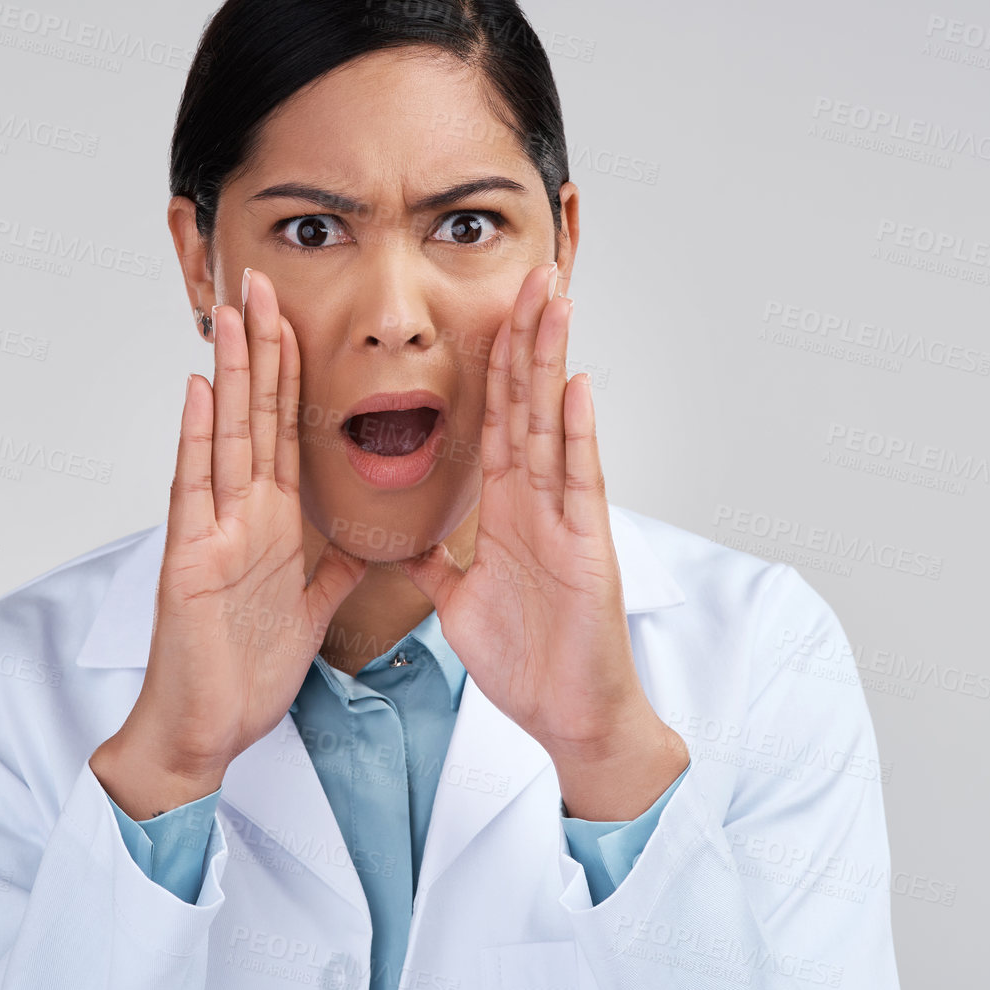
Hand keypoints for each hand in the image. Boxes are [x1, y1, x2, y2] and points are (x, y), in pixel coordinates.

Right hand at [91, 268, 367, 818]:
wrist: (205, 729)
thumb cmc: (245, 671)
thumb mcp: (310, 608)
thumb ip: (336, 567)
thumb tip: (370, 538)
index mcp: (272, 524)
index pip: (286, 432)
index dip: (293, 374)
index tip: (299, 319)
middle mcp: (240, 515)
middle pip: (255, 416)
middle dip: (262, 349)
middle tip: (262, 282)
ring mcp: (212, 533)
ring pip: (226, 436)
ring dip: (230, 372)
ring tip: (232, 313)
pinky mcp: (190, 561)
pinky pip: (195, 491)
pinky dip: (196, 439)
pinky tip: (198, 390)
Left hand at [397, 261, 685, 819]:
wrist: (568, 716)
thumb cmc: (528, 659)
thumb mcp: (460, 599)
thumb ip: (436, 560)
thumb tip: (402, 537)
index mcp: (507, 508)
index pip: (496, 418)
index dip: (490, 363)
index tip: (487, 308)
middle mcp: (538, 501)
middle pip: (529, 403)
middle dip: (527, 338)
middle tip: (531, 273)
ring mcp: (566, 519)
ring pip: (556, 425)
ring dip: (553, 362)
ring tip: (554, 302)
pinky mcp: (587, 548)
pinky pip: (578, 483)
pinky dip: (577, 433)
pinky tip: (575, 386)